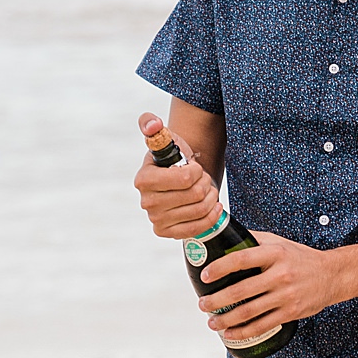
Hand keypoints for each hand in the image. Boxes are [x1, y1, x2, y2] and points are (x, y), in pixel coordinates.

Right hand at [136, 113, 220, 240]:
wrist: (177, 179)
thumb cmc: (173, 158)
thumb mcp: (164, 137)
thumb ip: (152, 124)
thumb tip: (153, 125)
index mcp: (144, 179)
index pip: (184, 179)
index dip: (197, 171)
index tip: (195, 166)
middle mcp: (147, 202)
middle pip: (195, 195)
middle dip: (205, 183)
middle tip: (203, 178)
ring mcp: (157, 220)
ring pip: (199, 210)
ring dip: (211, 197)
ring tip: (208, 189)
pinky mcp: (168, 233)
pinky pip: (198, 228)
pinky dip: (212, 215)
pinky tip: (214, 206)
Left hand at [198, 232, 343, 341]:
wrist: (332, 276)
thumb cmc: (301, 258)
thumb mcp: (279, 242)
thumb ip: (254, 239)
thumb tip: (226, 235)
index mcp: (274, 253)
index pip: (241, 259)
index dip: (220, 268)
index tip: (205, 275)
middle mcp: (280, 274)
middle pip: (241, 290)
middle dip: (217, 300)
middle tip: (203, 305)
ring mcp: (286, 295)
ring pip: (250, 311)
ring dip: (227, 319)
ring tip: (212, 322)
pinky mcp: (291, 312)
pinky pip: (263, 325)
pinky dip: (244, 331)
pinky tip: (231, 333)